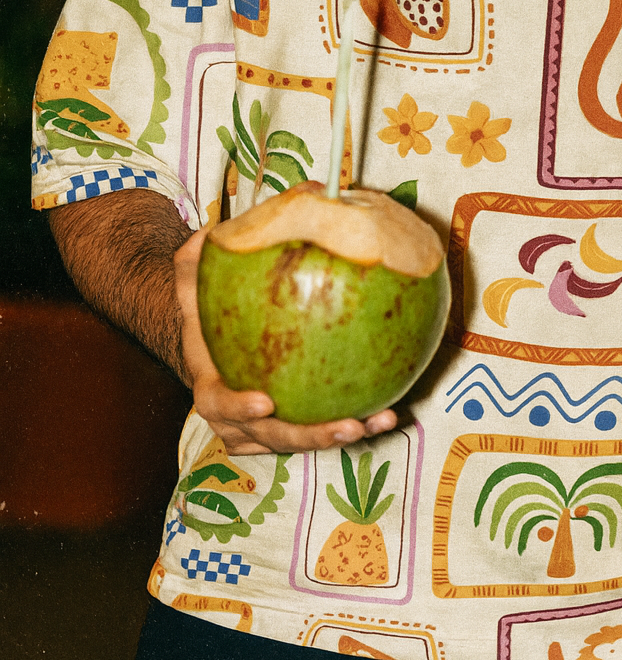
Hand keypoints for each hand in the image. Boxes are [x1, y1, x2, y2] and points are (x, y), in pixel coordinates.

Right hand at [174, 228, 397, 454]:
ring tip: (378, 421)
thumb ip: (208, 251)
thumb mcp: (195, 276)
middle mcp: (236, 417)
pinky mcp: (290, 427)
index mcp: (211, 385)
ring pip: (300, 442)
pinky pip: (319, 431)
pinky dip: (353, 426)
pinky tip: (388, 412)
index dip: (239, 408)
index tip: (266, 400)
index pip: (219, 404)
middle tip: (347, 425)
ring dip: (339, 437)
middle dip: (309, 437)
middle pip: (271, 437)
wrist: (209, 342)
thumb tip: (236, 217)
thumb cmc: (204, 307)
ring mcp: (263, 430)